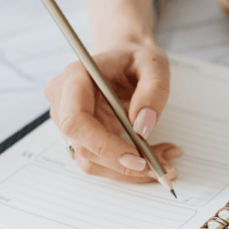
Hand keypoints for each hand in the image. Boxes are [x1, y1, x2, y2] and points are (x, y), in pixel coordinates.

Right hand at [44, 42, 181, 181]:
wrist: (125, 60)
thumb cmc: (136, 59)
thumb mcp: (154, 64)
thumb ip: (153, 91)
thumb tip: (142, 128)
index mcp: (75, 77)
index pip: (76, 121)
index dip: (104, 146)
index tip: (137, 159)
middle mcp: (63, 101)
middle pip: (83, 147)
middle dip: (123, 164)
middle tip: (163, 166)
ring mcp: (68, 122)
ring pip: (91, 160)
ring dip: (128, 170)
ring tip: (164, 160)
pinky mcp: (80, 137)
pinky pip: (99, 160)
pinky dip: (126, 166)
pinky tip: (153, 157)